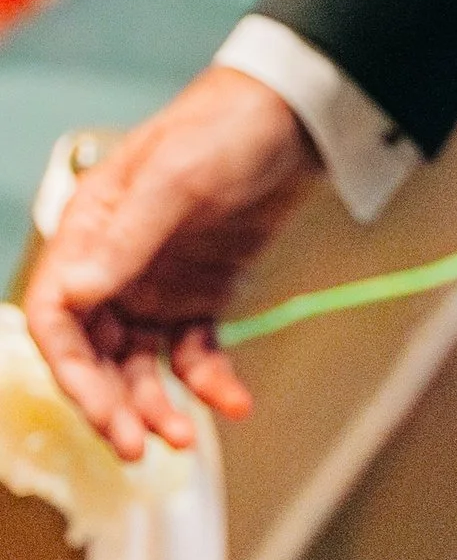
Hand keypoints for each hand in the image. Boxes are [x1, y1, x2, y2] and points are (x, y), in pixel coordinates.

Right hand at [22, 67, 320, 461]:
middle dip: (110, 403)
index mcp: (90, 233)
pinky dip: (209, 382)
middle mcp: (115, 266)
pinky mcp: (202, 296)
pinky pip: (194, 353)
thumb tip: (72, 293)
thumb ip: (126, 239)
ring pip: (139, 365)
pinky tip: (232, 403)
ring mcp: (157, 285)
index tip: (98, 406)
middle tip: (137, 444)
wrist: (297, 115)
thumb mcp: (175, 178)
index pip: (56, 314)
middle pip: (93, 353)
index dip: (68, 366)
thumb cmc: (225, 126)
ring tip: (182, 437)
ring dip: (155, 404)